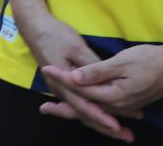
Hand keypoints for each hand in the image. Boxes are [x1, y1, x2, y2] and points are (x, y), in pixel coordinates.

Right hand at [20, 12, 135, 141]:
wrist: (35, 27)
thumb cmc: (56, 35)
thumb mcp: (76, 47)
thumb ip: (90, 66)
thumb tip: (107, 82)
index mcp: (63, 83)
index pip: (84, 105)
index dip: (100, 116)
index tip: (116, 126)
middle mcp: (60, 91)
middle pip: (84, 114)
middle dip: (105, 126)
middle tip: (127, 136)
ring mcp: (61, 89)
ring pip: (82, 111)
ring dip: (100, 122)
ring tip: (120, 131)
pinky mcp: (64, 85)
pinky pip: (79, 104)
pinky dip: (93, 112)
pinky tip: (104, 117)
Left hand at [41, 40, 162, 123]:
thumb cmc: (150, 60)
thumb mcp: (122, 62)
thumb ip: (97, 72)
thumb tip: (74, 78)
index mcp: (114, 96)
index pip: (81, 90)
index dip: (62, 79)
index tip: (46, 69)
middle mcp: (117, 106)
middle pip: (85, 109)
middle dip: (63, 108)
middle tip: (43, 108)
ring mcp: (123, 106)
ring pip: (94, 112)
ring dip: (75, 111)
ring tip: (56, 110)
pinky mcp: (127, 103)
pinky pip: (103, 110)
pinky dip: (89, 109)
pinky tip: (82, 106)